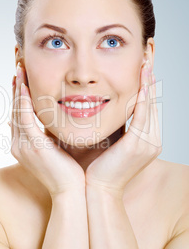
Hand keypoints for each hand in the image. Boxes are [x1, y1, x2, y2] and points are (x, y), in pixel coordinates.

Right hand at [9, 63, 84, 196]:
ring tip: (20, 70)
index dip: (20, 97)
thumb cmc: (69, 172)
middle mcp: (18, 145)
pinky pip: (25, 117)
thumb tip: (52, 121)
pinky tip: (26, 86)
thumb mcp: (56, 149)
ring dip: (19, 89)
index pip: (18, 116)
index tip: (23, 80)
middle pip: (15, 110)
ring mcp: (23, 146)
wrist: (72, 192)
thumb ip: (51, 134)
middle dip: (17, 89)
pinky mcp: (33, 145)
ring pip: (17, 111)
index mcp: (23, 146)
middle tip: (19, 69)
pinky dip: (24, 101)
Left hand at [85, 59, 161, 195]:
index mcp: (145, 141)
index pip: (146, 108)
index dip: (145, 88)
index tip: (141, 69)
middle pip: (152, 104)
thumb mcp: (106, 143)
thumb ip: (110, 126)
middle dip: (149, 81)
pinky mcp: (139, 144)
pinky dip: (143, 97)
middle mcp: (151, 141)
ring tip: (146, 64)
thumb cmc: (96, 168)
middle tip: (147, 59)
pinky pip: (143, 115)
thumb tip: (97, 108)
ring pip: (150, 106)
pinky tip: (141, 81)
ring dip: (147, 84)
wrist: (96, 190)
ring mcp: (148, 143)